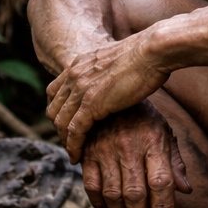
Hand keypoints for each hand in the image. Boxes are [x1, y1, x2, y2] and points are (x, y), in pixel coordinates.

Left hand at [47, 32, 170, 161]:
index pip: (55, 91)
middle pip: (54, 108)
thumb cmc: (148, 54)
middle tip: (70, 143)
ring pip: (61, 122)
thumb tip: (119, 77)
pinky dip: (73, 146)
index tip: (68, 124)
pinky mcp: (91, 104)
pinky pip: (74, 131)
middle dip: (59, 128)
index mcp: (80, 63)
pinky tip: (77, 157)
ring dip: (65, 141)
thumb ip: (110, 70)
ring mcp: (81, 89)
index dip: (59, 110)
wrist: (153, 51)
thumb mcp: (119, 60)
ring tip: (73, 154)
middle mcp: (74, 75)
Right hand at [82, 103, 192, 207]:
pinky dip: (99, 204)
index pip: (161, 181)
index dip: (164, 207)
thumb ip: (175, 162)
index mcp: (153, 140)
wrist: (109, 90)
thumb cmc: (144, 117)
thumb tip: (186, 190)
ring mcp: (105, 150)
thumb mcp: (164, 132)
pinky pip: (91, 186)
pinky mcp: (87, 152)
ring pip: (112, 194)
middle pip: (135, 193)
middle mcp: (129, 146)